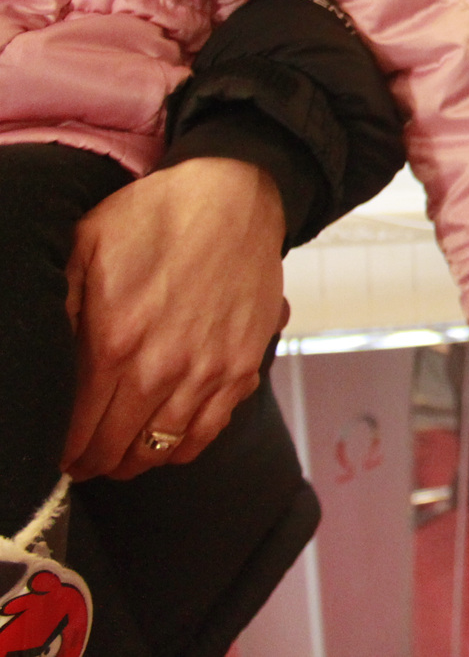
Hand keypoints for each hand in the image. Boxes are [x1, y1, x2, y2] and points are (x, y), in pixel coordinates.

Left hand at [63, 158, 287, 479]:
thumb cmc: (157, 217)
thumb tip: (36, 349)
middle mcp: (161, 368)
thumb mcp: (86, 246)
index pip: (76, 430)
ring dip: (132, 461)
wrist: (235, 198)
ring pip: (160, 449)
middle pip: (115, 448)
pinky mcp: (241, 368)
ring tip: (118, 456)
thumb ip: (60, 303)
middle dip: (91, 462)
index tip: (55, 454)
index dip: (61, 452)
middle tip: (80, 460)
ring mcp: (207, 372)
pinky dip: (180, 448)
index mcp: (113, 342)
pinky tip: (163, 440)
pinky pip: (207, 433)